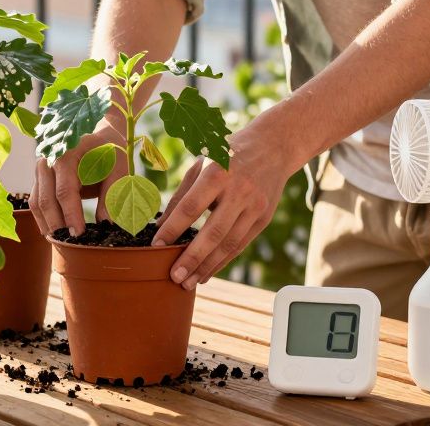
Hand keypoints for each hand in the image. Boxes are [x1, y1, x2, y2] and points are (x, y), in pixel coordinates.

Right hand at [31, 123, 126, 235]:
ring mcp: (41, 168)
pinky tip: (55, 231)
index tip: (79, 234)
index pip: (65, 190)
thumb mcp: (118, 167)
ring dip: (47, 223)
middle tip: (69, 243)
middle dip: (56, 224)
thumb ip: (113, 193)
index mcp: (68, 153)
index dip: (71, 214)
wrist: (98, 133)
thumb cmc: (109, 150)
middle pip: (45, 198)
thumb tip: (107, 224)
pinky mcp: (40, 178)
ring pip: (37, 202)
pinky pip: (36, 201)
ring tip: (61, 241)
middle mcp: (49, 160)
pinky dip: (44, 218)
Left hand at [151, 107, 298, 288]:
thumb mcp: (201, 164)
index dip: (172, 229)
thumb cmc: (228, 154)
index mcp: (217, 173)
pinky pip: (240, 245)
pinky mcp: (264, 218)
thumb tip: (160, 225)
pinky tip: (206, 273)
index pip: (190, 207)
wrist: (273, 147)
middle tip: (174, 276)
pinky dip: (222, 262)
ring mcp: (254, 206)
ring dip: (207, 266)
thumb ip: (182, 193)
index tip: (156, 246)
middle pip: (212, 232)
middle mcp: (238, 191)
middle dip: (192, 258)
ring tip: (187, 282)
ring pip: (229, 244)